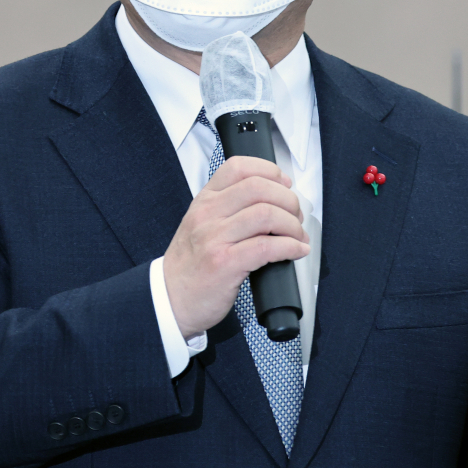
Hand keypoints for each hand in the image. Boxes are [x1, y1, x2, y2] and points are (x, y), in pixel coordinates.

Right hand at [163, 156, 309, 337]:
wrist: (170, 299)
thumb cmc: (190, 265)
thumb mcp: (200, 224)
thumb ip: (228, 208)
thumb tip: (273, 199)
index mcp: (204, 200)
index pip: (239, 167)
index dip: (270, 171)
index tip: (285, 185)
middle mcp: (208, 214)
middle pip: (259, 188)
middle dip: (288, 200)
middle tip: (296, 217)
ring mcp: (214, 238)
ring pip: (266, 214)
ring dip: (292, 225)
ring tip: (298, 237)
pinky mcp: (225, 264)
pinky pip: (266, 247)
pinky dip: (290, 247)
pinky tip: (296, 251)